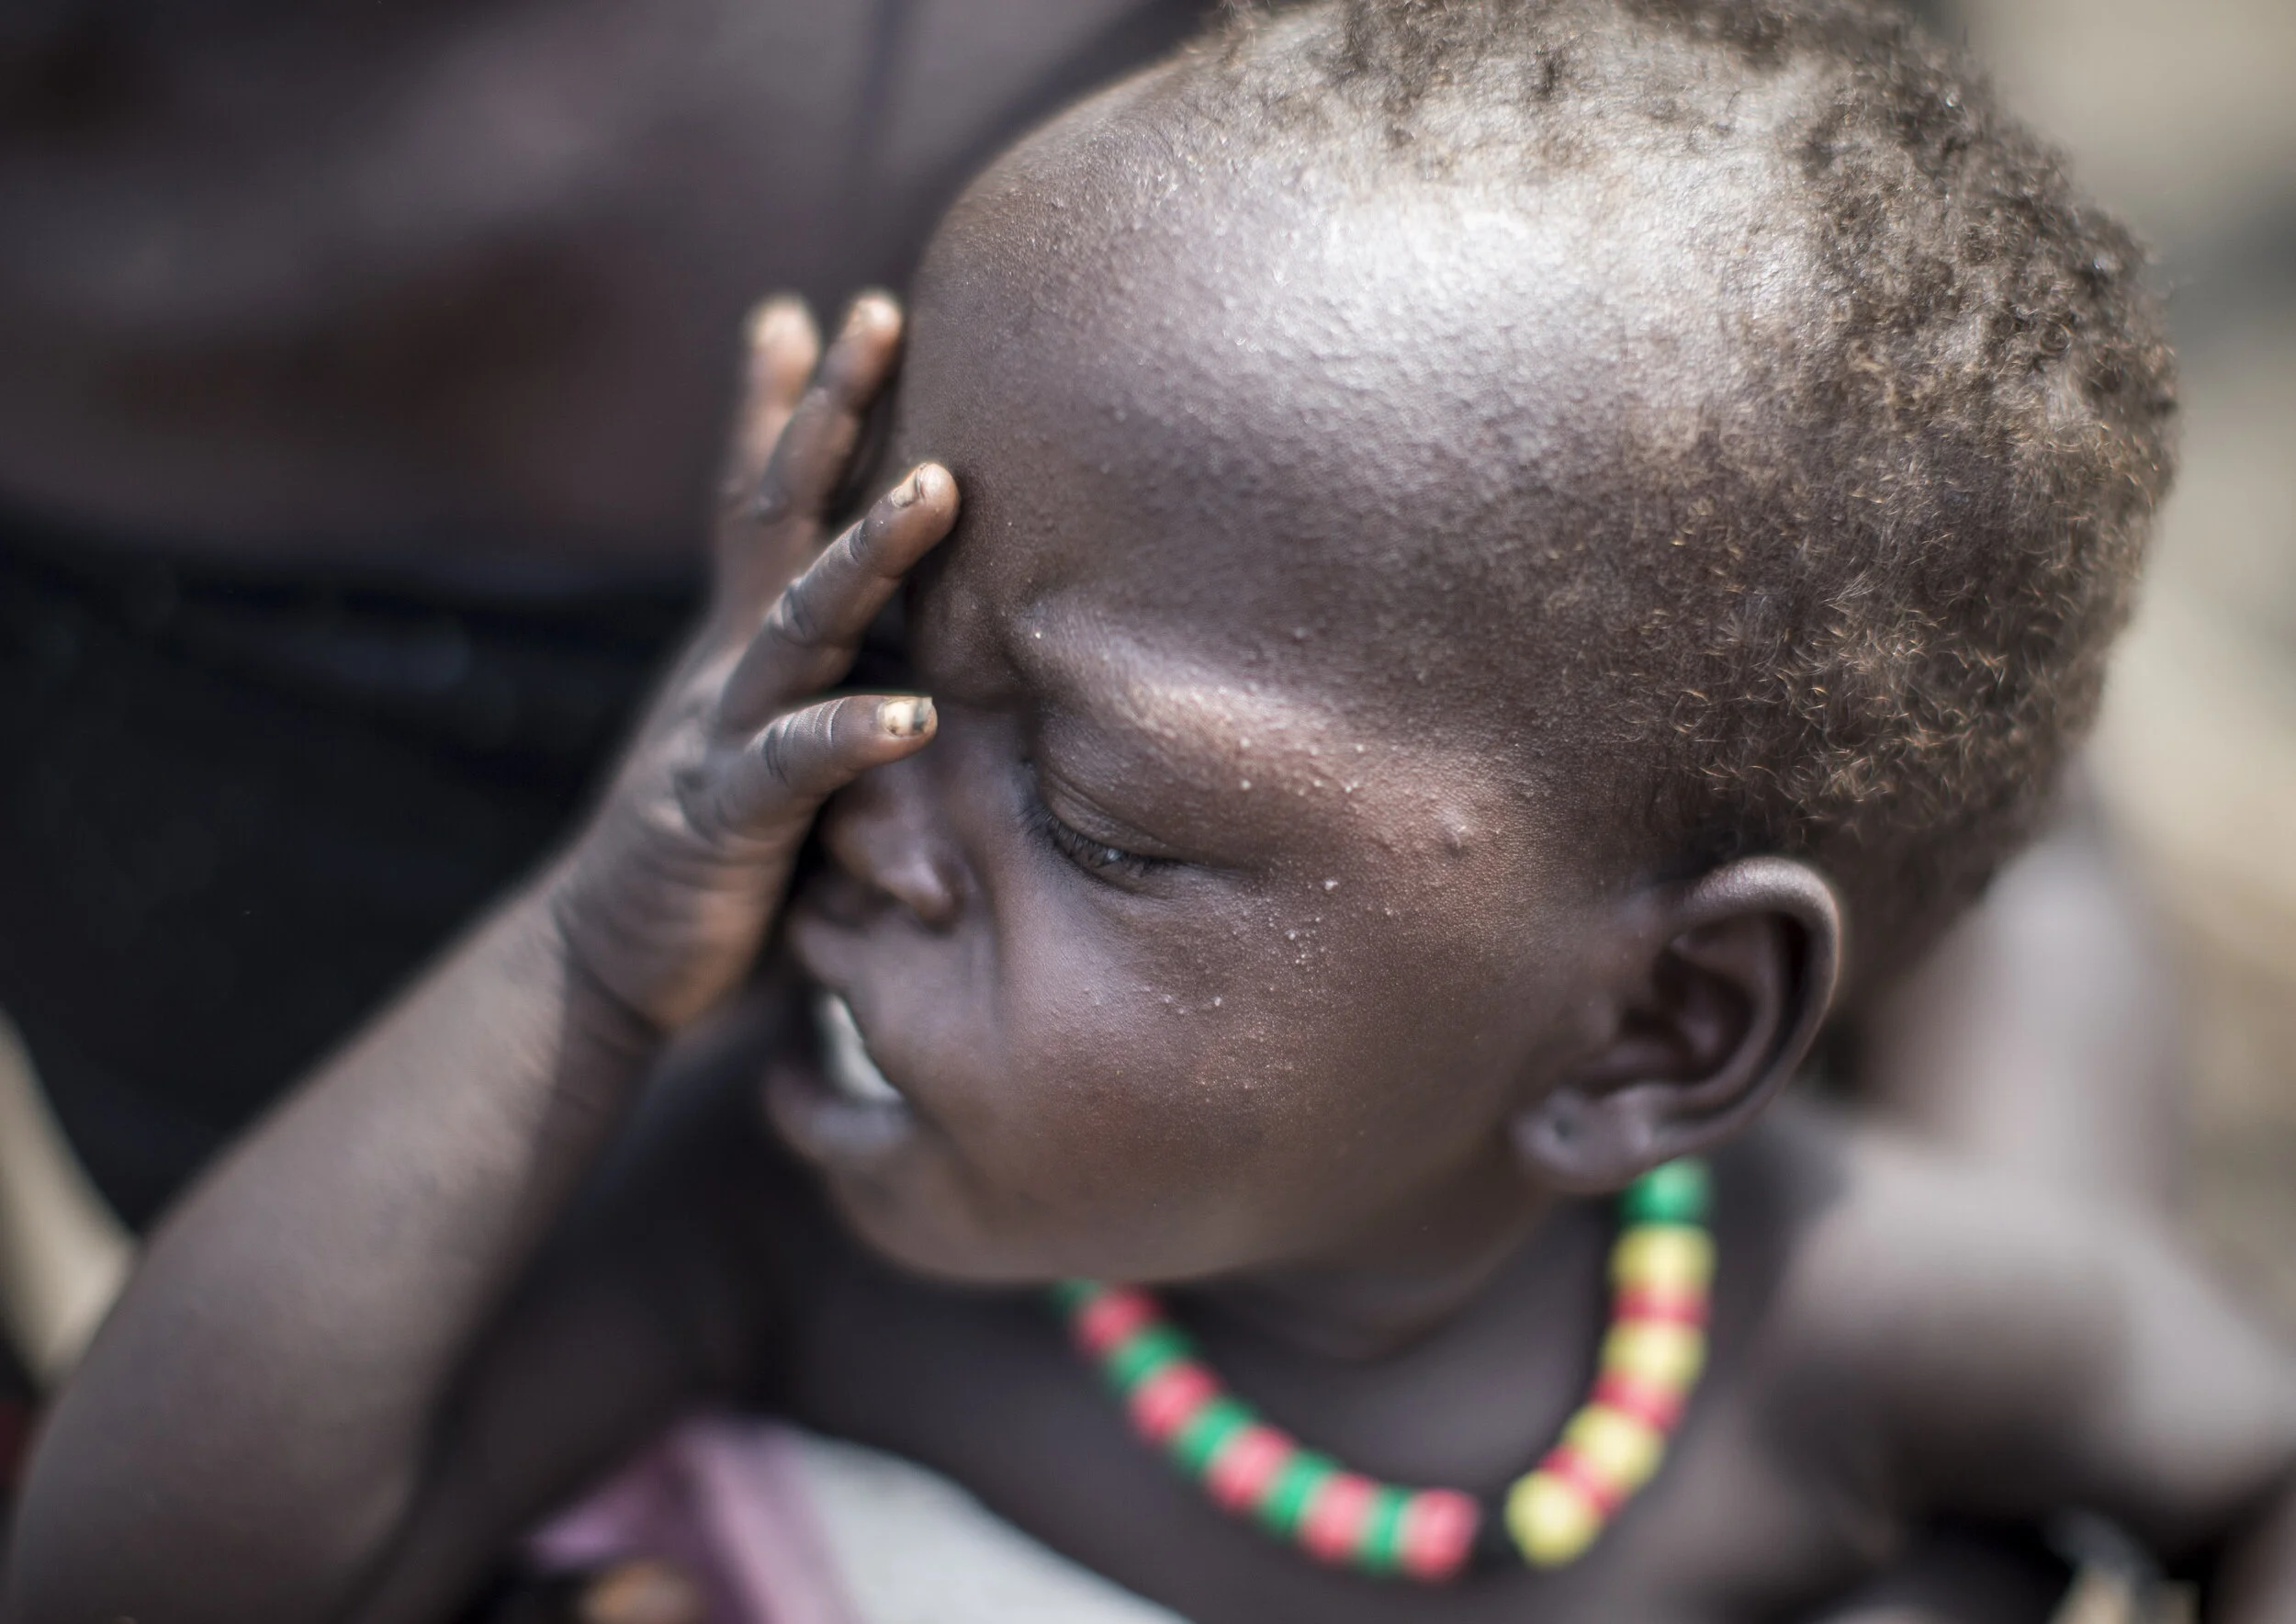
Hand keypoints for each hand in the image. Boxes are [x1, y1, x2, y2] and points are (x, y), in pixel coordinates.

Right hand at [553, 293, 955, 1029]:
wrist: (615, 971)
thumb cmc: (724, 857)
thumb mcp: (773, 748)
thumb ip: (820, 684)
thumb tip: (900, 641)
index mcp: (740, 645)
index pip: (757, 503)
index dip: (779, 408)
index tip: (809, 308)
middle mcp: (725, 666)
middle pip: (774, 515)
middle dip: (826, 412)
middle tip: (875, 308)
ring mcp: (719, 735)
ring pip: (797, 624)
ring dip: (866, 553)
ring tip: (938, 488)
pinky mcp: (725, 823)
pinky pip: (793, 770)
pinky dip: (850, 737)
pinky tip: (909, 715)